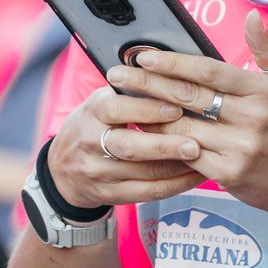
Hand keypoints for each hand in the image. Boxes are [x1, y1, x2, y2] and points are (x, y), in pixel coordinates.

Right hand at [47, 77, 200, 211]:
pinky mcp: (110, 194)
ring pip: (143, 173)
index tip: (176, 107)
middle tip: (195, 144)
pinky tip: (194, 177)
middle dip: (165, 146)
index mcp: (91, 113)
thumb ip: (127, 92)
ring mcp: (99, 172)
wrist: (63, 170)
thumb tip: (169, 73)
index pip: (116, 110)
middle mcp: (91, 144)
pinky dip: (174, 185)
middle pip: (130, 147)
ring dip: (177, 168)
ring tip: (204, 159)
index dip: (147, 109)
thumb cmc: (93, 126)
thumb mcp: (100, 103)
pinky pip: (147, 193)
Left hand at [99, 10, 267, 225]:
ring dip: (148, 115)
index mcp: (260, 90)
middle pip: (187, 96)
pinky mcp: (229, 172)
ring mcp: (239, 146)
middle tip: (116, 75)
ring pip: (181, 126)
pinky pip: (186, 155)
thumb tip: (252, 16)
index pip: (207, 71)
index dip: (172, 63)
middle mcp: (251, 116)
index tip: (143, 57)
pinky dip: (162, 144)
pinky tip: (143, 135)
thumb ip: (267, 49)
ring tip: (122, 103)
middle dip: (146, 84)